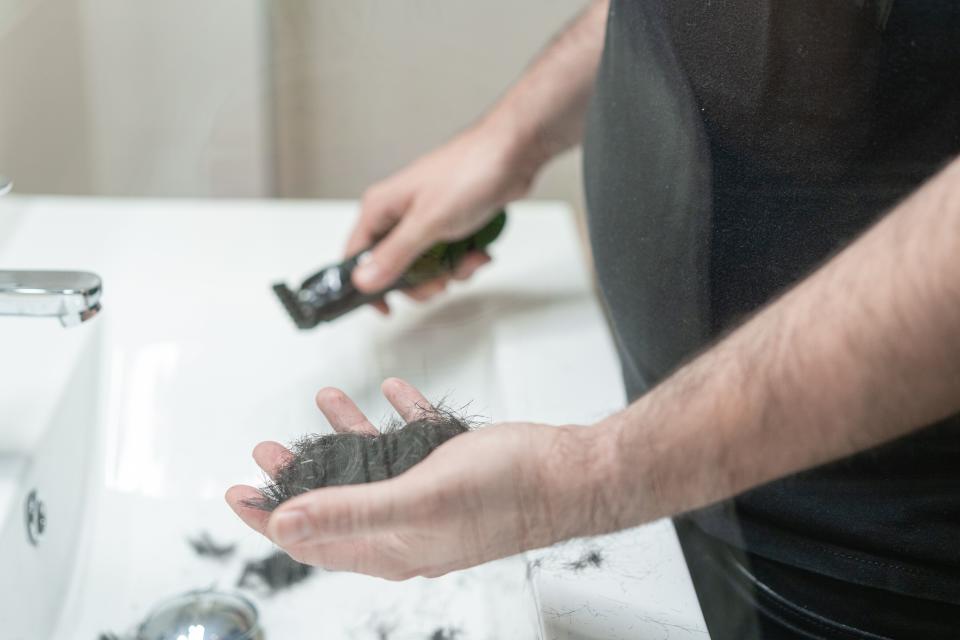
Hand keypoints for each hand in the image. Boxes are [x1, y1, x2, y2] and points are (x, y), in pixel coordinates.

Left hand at [226, 378, 615, 579]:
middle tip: (270, 448)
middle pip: (335, 501)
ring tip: (324, 401)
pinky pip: (415, 441)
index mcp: (390, 546)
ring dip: (344, 436)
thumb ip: (347, 511)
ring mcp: (430, 496)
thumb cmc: (505, 492)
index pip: (312, 540)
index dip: (269, 517)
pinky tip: (392, 392)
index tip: (237, 491)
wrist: (570, 474)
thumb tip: (282, 523)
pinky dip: (398, 418)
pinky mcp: (455, 468)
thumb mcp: (416, 500)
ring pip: (373, 467)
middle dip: (299, 473)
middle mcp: (405, 526)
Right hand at [346, 119, 544, 312]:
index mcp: (381, 208)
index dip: (366, 284)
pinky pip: (448, 256)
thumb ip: (394, 255)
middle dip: (421, 281)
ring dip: (449, 270)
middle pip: (394, 268)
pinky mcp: (449, 223)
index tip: (384, 306)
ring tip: (466, 259)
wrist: (512, 155)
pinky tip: (478, 250)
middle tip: (439, 282)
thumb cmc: (469, 171)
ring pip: (425, 265)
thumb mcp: (428, 223)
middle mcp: (399, 214)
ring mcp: (425, 218)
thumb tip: (364, 280)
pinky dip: (464, 260)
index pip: (356, 255)